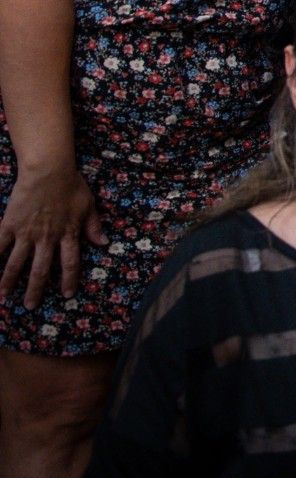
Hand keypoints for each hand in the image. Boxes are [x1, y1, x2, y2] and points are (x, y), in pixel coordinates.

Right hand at [0, 164, 105, 308]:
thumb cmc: (71, 185)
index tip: (67, 295)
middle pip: (41, 270)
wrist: (48, 170)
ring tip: (4, 298)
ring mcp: (26, 233)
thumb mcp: (89, 206)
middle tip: (30, 306)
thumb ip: (94, 226)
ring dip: (9, 282)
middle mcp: (47, 238)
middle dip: (35, 290)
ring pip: (17, 263)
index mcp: (68, 234)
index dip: (69, 280)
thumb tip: (104, 243)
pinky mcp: (9, 225)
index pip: (70, 264)